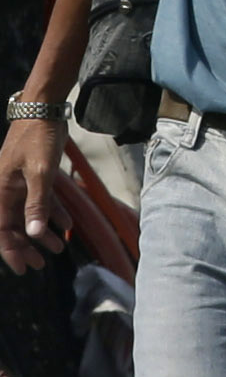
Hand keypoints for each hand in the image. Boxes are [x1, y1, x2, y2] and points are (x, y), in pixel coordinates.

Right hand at [0, 116, 69, 274]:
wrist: (44, 108)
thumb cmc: (39, 138)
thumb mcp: (41, 172)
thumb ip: (38, 203)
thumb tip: (32, 232)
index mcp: (1, 190)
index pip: (2, 228)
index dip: (12, 250)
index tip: (24, 268)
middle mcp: (7, 188)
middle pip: (14, 225)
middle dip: (27, 246)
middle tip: (42, 263)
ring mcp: (20, 182)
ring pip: (29, 214)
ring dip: (43, 232)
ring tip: (59, 248)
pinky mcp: (34, 175)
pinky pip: (42, 200)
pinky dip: (53, 212)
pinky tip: (68, 225)